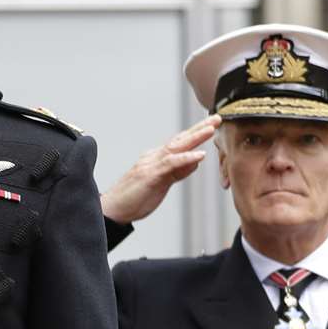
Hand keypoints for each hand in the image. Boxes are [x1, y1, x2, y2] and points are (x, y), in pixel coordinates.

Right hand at [100, 115, 221, 224]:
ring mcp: (151, 165)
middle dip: (199, 128)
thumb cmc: (132, 200)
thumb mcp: (160, 184)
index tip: (211, 125)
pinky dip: (186, 159)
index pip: (178, 143)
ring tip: (211, 129)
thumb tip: (194, 162)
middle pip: (179, 139)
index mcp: (155, 159)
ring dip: (195, 137)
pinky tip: (199, 155)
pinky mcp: (149, 176)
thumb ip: (177, 172)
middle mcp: (153, 158)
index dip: (195, 133)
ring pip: (176, 147)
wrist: (110, 210)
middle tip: (216, 118)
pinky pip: (171, 164)